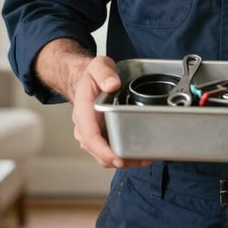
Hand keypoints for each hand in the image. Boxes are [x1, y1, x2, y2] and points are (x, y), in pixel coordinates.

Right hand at [69, 54, 152, 169]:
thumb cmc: (91, 76)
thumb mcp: (98, 67)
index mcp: (83, 111)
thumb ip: (105, 74)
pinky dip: (121, 156)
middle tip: (142, 159)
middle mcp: (84, 126)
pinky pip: (107, 151)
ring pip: (103, 156)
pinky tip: (137, 154)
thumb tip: (112, 84)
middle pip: (98, 152)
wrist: (84, 80)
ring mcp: (91, 133)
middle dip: (119, 160)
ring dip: (122, 161)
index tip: (118, 157)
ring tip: (144, 159)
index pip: (90, 137)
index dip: (104, 150)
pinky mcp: (99, 136)